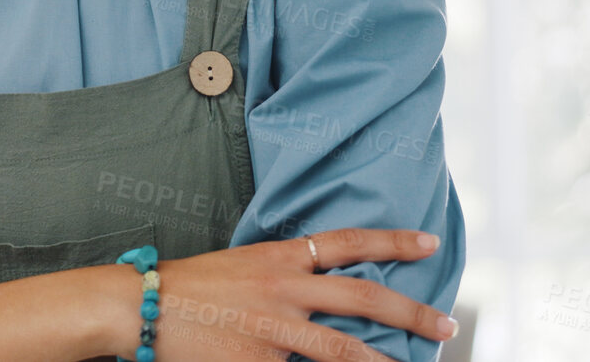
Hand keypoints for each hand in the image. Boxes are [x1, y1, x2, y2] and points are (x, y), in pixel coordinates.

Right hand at [136, 228, 456, 361]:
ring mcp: (273, 329)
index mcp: (279, 258)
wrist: (142, 307)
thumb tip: (322, 289)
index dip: (392, 239)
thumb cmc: (190, 288)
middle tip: (447, 324)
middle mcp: (283, 290)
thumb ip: (284, 275)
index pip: (347, 242)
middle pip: (362, 296)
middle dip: (412, 310)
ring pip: (344, 349)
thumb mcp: (241, 265)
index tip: (429, 242)